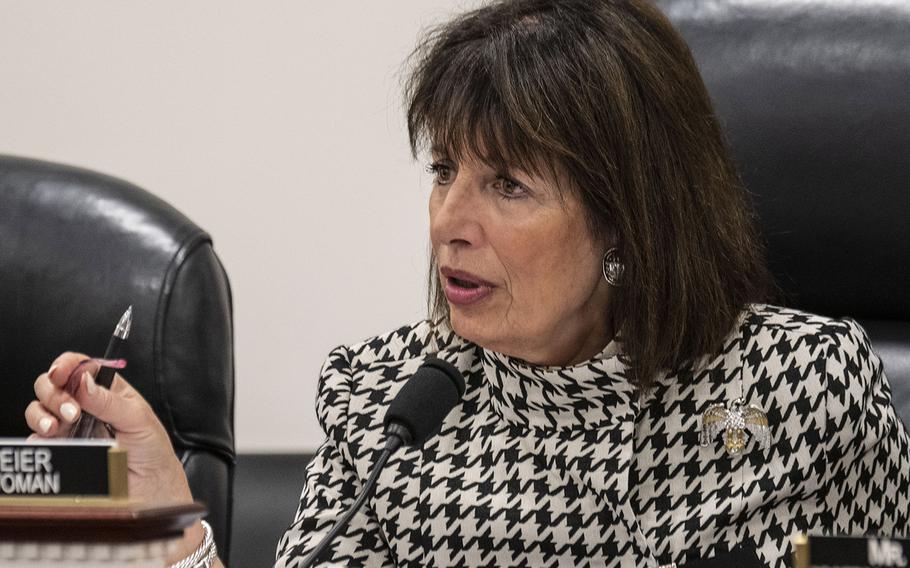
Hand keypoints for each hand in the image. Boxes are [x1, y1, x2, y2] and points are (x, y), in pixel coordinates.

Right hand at [24, 352, 206, 562]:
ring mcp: (70, 427)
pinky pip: (37, 439)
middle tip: (72, 412)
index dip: (66, 365)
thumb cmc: (151, 449)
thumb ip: (110, 400)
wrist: (149, 486)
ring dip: (42, 414)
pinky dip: (38, 438)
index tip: (60, 373)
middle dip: (54, 393)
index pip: (80, 367)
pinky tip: (52, 441)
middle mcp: (84, 404)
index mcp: (107, 390)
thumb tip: (85, 381)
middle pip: (52, 385)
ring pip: (39, 409)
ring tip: (59, 427)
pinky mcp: (63, 449)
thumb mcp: (138, 418)